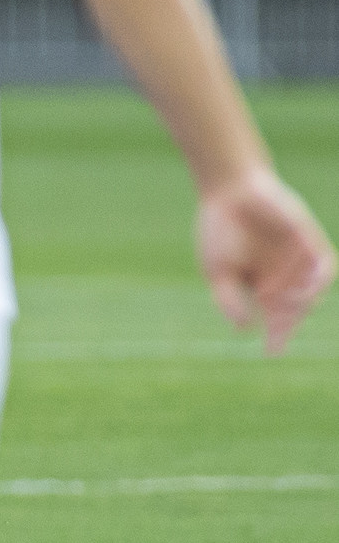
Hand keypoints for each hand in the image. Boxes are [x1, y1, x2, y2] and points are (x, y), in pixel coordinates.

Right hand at [196, 166, 335, 354]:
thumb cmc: (219, 230)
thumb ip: (229, 299)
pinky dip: (317, 282)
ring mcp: (299, 260)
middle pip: (294, 310)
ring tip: (280, 303)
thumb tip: (245, 328)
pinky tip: (305, 290)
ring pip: (310, 293)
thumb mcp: (218, 272)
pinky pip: (323, 268)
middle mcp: (284, 276)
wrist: (231, 190)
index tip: (271, 352)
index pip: (274, 317)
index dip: (276, 336)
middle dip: (287, 323)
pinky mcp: (311, 243)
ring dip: (299, 304)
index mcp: (261, 285)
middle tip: (279, 331)